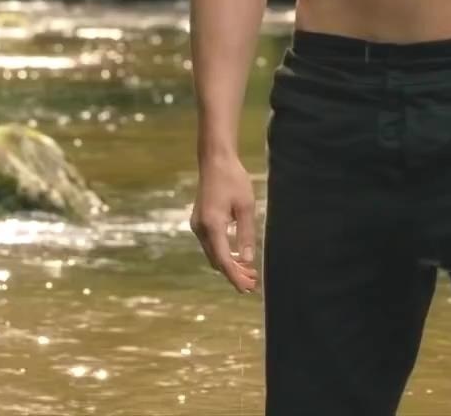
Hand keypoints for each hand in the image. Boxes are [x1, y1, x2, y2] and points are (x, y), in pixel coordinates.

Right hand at [189, 152, 258, 293]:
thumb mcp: (246, 207)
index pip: (223, 260)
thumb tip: (247, 261)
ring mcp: (197, 225)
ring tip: (249, 272)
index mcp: (213, 225)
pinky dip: (223, 254)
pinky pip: (211, 245)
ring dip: (228, 265)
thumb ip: (246, 235)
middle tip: (252, 283)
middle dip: (233, 274)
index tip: (247, 289)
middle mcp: (201, 228)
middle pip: (216, 261)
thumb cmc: (233, 180)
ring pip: (213, 254)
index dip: (235, 276)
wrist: (215, 162)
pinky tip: (237, 257)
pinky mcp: (199, 222)